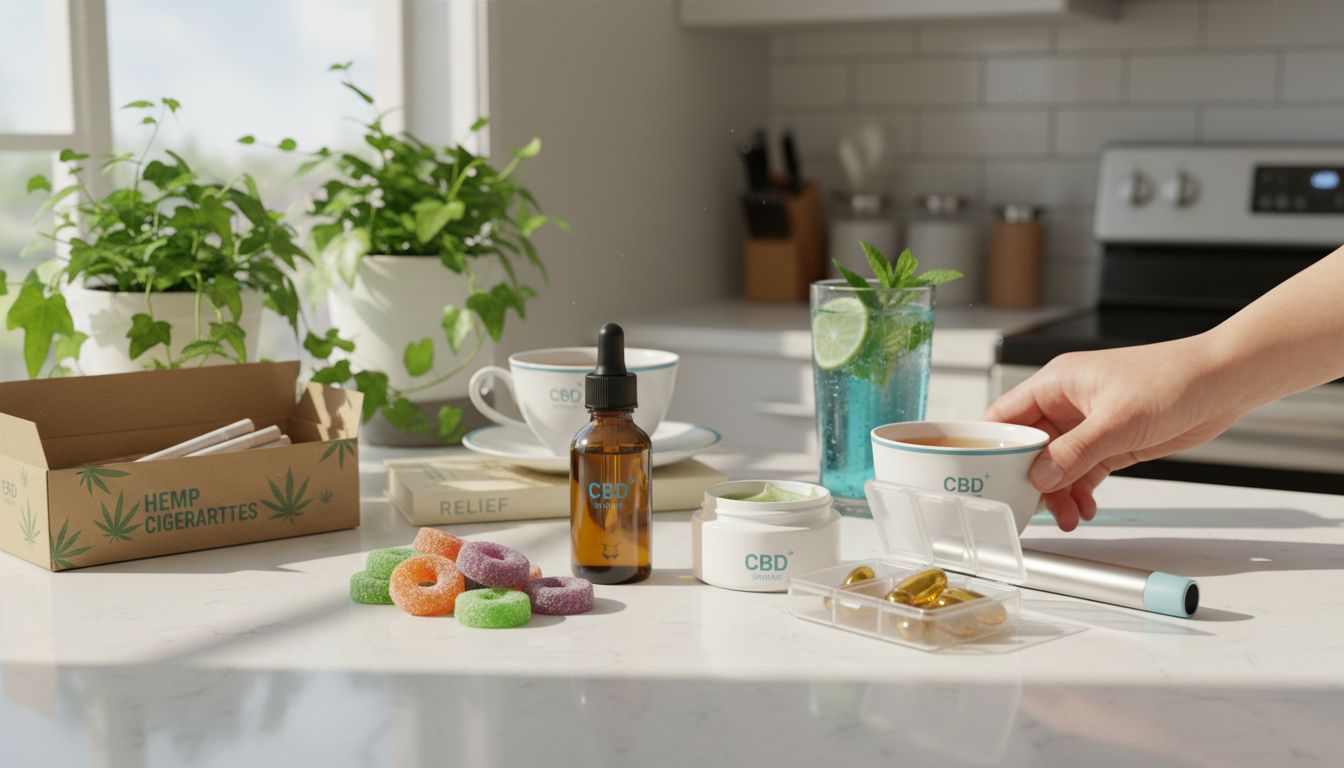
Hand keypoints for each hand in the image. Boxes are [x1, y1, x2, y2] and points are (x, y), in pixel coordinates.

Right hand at [985, 336, 1243, 530]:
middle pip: (1029, 447)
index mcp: (1056, 383)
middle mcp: (1067, 403)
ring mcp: (1088, 424)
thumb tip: (1040, 477)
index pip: (1006, 416)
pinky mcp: (1110, 442)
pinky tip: (1085, 508)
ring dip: (1059, 492)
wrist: (1223, 383)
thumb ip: (1075, 452)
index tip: (984, 476)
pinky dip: (1080, 492)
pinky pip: (1082, 471)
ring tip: (1068, 516)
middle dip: (1030, 479)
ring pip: (1057, 465)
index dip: (991, 445)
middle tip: (1032, 507)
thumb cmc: (1173, 380)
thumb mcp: (1117, 421)